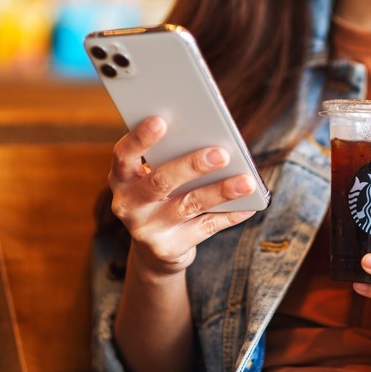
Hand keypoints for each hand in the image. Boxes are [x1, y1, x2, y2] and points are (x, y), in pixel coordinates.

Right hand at [108, 116, 256, 276]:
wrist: (155, 252)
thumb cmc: (161, 199)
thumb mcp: (155, 179)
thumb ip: (171, 160)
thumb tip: (213, 142)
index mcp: (121, 179)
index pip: (123, 155)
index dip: (139, 138)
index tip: (160, 120)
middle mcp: (128, 205)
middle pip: (161, 181)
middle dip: (192, 166)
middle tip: (221, 153)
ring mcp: (147, 229)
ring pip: (188, 205)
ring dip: (220, 191)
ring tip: (247, 181)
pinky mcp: (168, 249)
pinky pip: (205, 228)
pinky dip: (229, 215)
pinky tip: (249, 205)